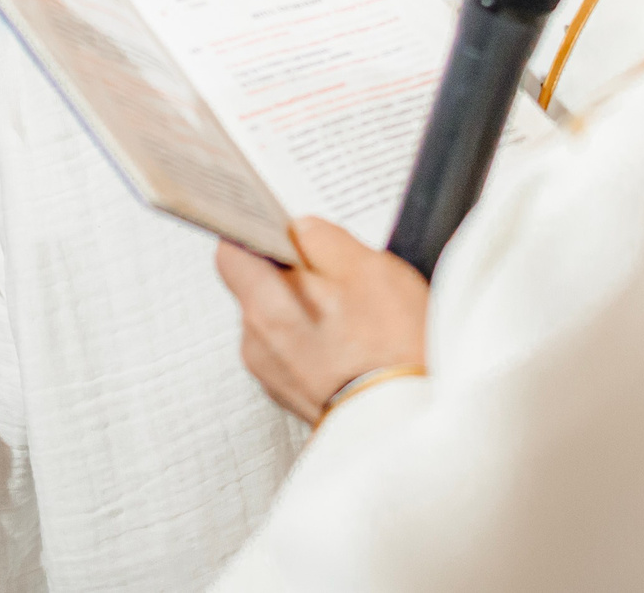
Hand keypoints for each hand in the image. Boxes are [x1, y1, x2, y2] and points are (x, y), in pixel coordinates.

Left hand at [215, 217, 430, 425]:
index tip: (274, 219)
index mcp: (263, 307)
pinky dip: (316, 339)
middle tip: (337, 266)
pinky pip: (295, 351)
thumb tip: (301, 229)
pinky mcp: (295, 396)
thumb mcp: (367, 268)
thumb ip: (323, 238)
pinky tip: (355, 339)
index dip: (252, 228)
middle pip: (257, 286)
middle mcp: (256, 344)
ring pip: (279, 319)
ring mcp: (273, 375)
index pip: (231, 251)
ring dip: (305, 307)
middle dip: (290, 270)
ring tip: (355, 309)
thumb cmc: (392, 348)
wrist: (412, 424)